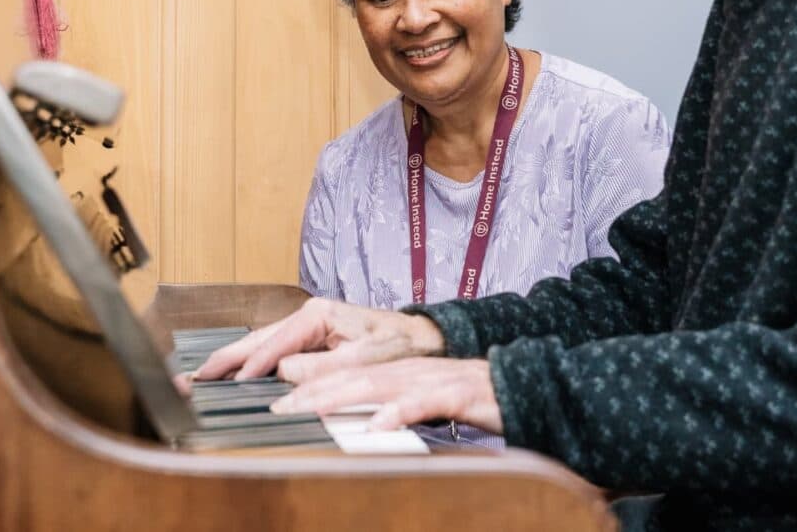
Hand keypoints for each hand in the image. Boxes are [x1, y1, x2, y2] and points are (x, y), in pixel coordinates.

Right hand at [191, 298, 445, 381]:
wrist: (419, 338)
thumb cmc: (396, 344)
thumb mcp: (362, 359)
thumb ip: (321, 368)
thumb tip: (282, 376)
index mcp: (318, 314)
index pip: (276, 342)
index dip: (252, 365)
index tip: (230, 384)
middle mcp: (307, 315)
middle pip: (258, 338)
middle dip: (226, 358)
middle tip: (193, 377)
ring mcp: (307, 326)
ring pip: (261, 343)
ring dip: (232, 360)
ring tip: (201, 376)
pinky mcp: (309, 338)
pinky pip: (273, 350)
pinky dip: (250, 362)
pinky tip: (232, 374)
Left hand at [271, 357, 503, 434]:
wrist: (518, 384)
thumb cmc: (470, 397)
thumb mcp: (424, 402)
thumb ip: (392, 407)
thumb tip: (357, 426)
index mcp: (398, 373)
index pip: (347, 378)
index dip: (311, 389)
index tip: (278, 405)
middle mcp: (409, 372)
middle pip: (353, 379)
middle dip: (313, 393)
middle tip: (279, 410)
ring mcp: (431, 380)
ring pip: (380, 385)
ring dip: (342, 398)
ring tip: (310, 411)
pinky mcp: (456, 394)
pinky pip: (424, 402)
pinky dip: (399, 412)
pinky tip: (378, 425)